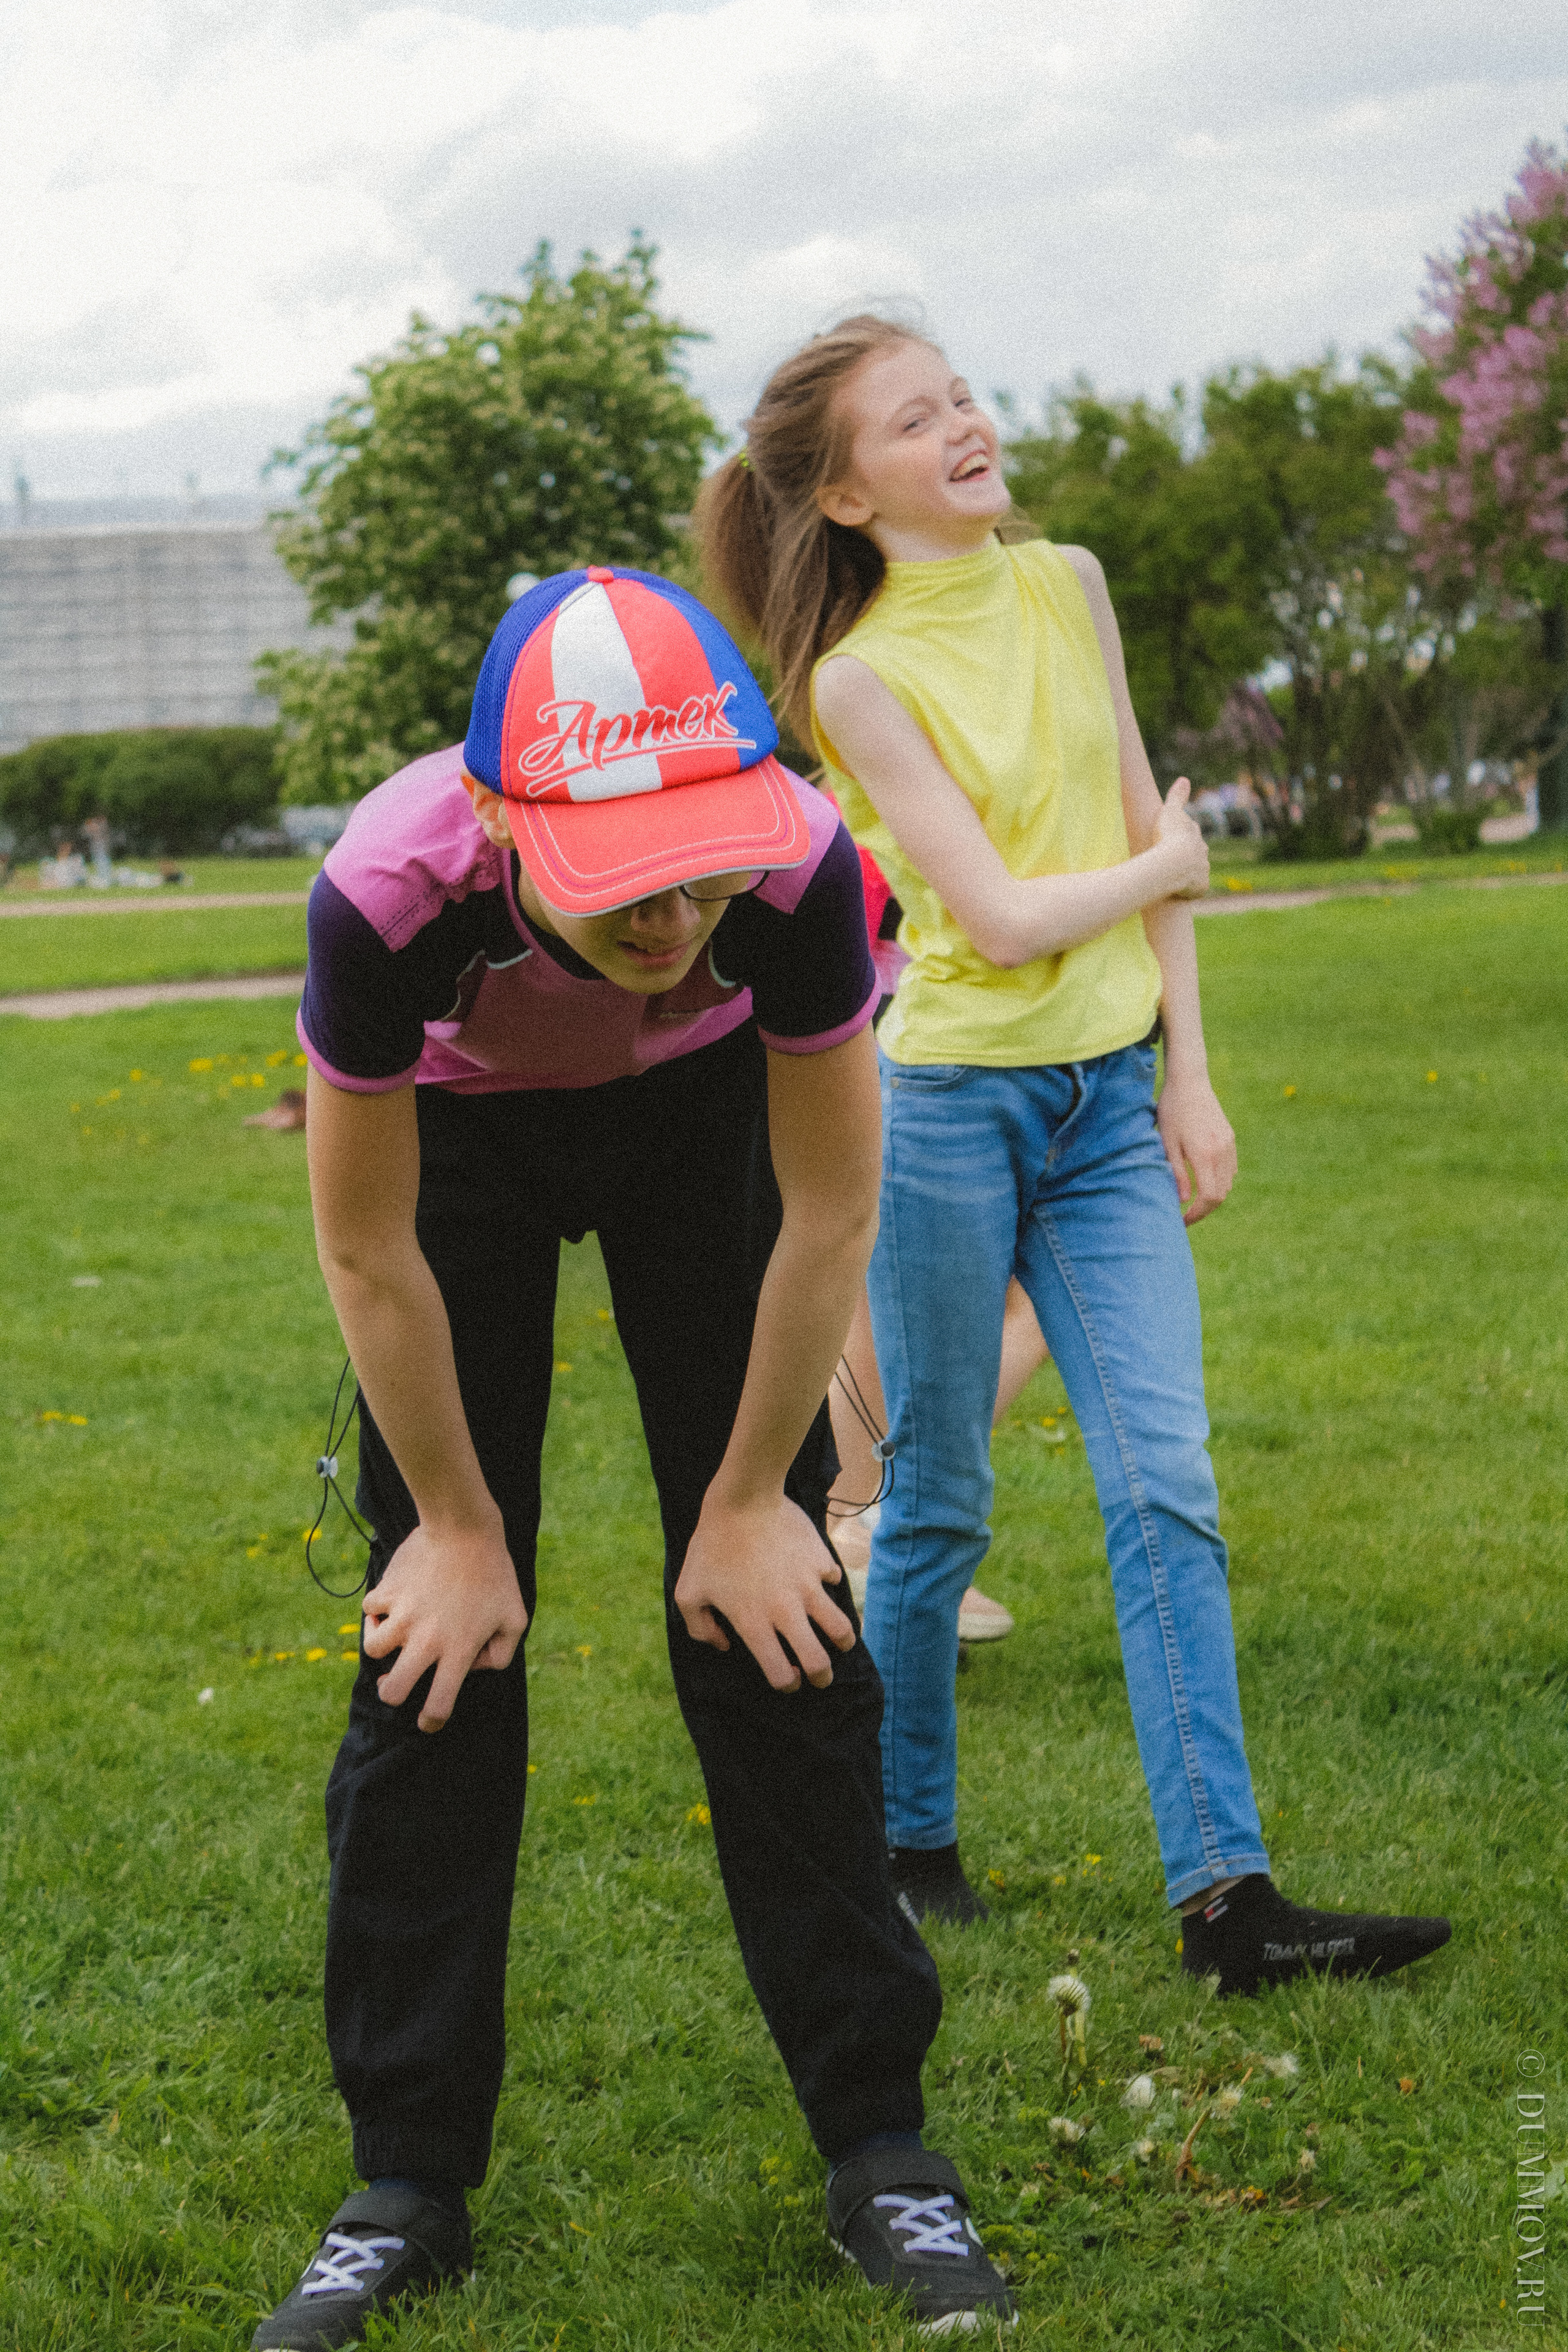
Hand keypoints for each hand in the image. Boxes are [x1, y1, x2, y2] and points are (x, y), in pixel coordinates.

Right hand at [363, 1517, 527, 1732]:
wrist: (465, 1529)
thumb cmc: (495, 1574)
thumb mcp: (515, 1618)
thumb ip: (501, 1654)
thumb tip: (472, 1668)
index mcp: (457, 1652)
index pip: (438, 1705)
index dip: (431, 1721)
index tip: (427, 1721)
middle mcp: (426, 1640)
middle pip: (392, 1691)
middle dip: (392, 1693)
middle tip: (398, 1680)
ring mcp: (403, 1616)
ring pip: (372, 1651)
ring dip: (381, 1646)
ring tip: (394, 1633)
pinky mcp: (387, 1592)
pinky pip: (369, 1610)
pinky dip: (377, 1609)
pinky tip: (393, 1600)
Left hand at [675, 1488, 856, 1692]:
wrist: (743, 1499)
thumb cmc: (711, 1546)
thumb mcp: (688, 1591)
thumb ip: (700, 1628)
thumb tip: (724, 1645)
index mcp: (754, 1624)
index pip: (781, 1674)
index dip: (787, 1683)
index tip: (789, 1678)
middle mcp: (785, 1612)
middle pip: (819, 1663)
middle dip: (822, 1677)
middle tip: (821, 1675)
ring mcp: (808, 1587)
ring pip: (842, 1630)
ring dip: (843, 1642)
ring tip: (840, 1642)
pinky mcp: (821, 1562)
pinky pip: (834, 1581)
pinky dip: (829, 1585)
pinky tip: (819, 1581)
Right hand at [1153, 778, 1210, 900]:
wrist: (1174, 864)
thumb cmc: (1168, 836)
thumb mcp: (1170, 811)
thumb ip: (1177, 796)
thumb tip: (1184, 779)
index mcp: (1194, 835)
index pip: (1190, 834)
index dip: (1183, 836)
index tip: (1175, 838)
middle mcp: (1202, 853)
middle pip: (1196, 854)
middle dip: (1188, 856)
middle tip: (1174, 860)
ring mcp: (1202, 871)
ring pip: (1196, 872)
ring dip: (1188, 874)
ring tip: (1174, 879)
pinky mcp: (1200, 887)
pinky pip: (1195, 889)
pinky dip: (1189, 890)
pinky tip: (1178, 892)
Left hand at [1157, 1067, 1236, 1225]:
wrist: (1190, 1081)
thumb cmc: (1172, 1110)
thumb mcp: (1168, 1143)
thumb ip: (1177, 1173)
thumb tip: (1183, 1201)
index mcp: (1204, 1154)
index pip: (1208, 1197)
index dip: (1196, 1214)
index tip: (1181, 1220)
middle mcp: (1221, 1151)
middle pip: (1220, 1194)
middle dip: (1204, 1209)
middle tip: (1186, 1215)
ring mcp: (1228, 1144)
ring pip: (1228, 1183)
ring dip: (1213, 1196)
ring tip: (1193, 1200)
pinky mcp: (1230, 1138)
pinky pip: (1230, 1169)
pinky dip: (1220, 1181)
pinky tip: (1204, 1181)